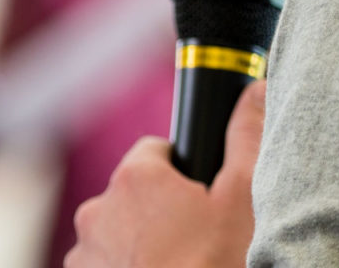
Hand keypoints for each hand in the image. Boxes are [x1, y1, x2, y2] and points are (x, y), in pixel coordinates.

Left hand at [66, 79, 263, 267]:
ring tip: (180, 264)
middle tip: (198, 239)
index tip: (202, 198)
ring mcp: (85, 254)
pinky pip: (106, 264)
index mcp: (135, 178)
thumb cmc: (216, 264)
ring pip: (117, 232)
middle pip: (134, 193)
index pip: (154, 151)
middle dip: (161, 210)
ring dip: (141, 243)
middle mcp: (98, 210)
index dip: (182, 172)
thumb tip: (254, 89)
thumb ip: (247, 136)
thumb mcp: (244, 200)